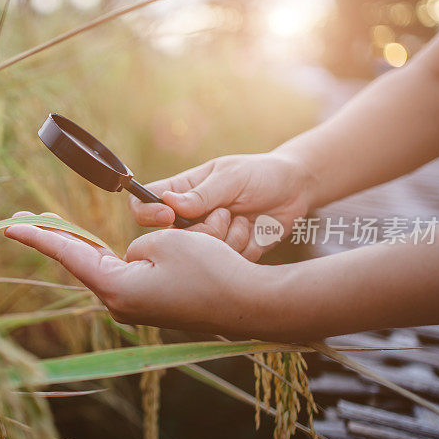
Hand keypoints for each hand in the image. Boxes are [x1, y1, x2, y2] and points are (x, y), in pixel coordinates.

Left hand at [4, 212, 279, 335]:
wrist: (249, 303)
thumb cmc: (208, 269)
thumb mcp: (164, 243)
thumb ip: (136, 246)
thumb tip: (133, 259)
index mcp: (116, 288)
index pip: (69, 254)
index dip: (39, 236)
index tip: (10, 226)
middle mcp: (120, 302)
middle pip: (82, 259)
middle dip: (58, 237)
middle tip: (25, 218)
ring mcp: (135, 306)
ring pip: (109, 263)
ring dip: (104, 244)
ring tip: (100, 232)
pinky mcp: (151, 303)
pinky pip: (130, 271)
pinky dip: (125, 254)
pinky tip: (113, 246)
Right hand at [128, 153, 317, 260]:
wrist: (295, 192)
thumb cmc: (260, 175)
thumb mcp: (232, 177)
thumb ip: (202, 193)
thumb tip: (167, 203)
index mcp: (180, 192)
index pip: (143, 202)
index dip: (148, 212)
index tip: (169, 216)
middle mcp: (187, 219)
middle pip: (170, 238)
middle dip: (201, 231)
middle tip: (226, 213)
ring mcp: (205, 239)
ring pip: (198, 254)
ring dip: (226, 238)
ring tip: (244, 220)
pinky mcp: (225, 257)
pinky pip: (225, 263)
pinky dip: (243, 248)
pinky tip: (254, 233)